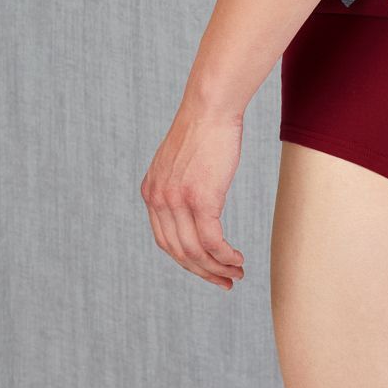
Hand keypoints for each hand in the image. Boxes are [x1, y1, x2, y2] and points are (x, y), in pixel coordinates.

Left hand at [140, 104, 245, 290]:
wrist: (211, 106)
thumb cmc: (203, 128)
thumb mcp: (180, 161)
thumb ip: (178, 184)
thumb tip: (193, 203)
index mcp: (150, 192)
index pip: (165, 241)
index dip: (187, 261)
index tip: (206, 269)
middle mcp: (157, 200)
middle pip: (178, 252)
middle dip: (202, 272)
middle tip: (224, 281)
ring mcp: (177, 201)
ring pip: (195, 251)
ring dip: (217, 268)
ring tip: (236, 274)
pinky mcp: (201, 199)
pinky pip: (212, 241)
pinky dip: (225, 255)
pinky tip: (237, 258)